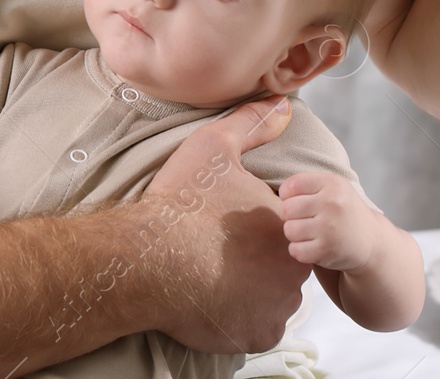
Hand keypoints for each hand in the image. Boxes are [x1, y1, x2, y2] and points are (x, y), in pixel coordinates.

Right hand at [147, 96, 311, 353]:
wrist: (147, 258)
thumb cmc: (180, 202)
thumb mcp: (214, 147)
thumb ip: (252, 124)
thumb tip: (282, 105)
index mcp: (286, 223)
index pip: (284, 226)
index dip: (255, 226)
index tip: (226, 226)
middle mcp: (293, 267)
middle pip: (281, 263)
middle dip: (257, 260)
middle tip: (218, 251)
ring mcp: (278, 305)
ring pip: (272, 297)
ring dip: (251, 290)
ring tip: (213, 276)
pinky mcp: (258, 334)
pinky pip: (257, 327)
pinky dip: (240, 319)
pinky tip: (213, 301)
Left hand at [278, 172, 377, 270]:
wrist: (371, 241)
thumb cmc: (343, 212)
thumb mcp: (333, 188)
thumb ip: (306, 184)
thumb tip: (278, 193)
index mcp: (332, 183)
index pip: (290, 186)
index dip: (288, 196)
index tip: (299, 202)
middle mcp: (331, 203)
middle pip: (286, 209)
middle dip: (291, 217)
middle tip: (305, 220)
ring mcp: (329, 228)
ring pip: (289, 230)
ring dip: (295, 235)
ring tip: (310, 233)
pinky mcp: (326, 250)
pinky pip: (295, 250)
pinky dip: (300, 251)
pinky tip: (312, 246)